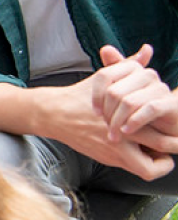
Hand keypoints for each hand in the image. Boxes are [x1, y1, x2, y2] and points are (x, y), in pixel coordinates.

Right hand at [42, 77, 174, 180]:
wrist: (54, 114)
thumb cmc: (80, 96)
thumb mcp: (105, 77)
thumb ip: (129, 65)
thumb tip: (147, 49)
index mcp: (127, 111)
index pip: (163, 122)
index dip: (176, 129)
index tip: (177, 127)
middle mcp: (124, 132)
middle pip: (163, 146)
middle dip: (174, 146)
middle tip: (176, 142)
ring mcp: (115, 149)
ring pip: (148, 168)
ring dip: (159, 163)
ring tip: (161, 154)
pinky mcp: (107, 159)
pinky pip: (133, 170)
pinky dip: (141, 165)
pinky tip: (141, 154)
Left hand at [91, 44, 177, 140]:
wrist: (167, 125)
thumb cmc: (139, 108)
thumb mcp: (121, 92)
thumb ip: (112, 72)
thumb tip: (106, 48)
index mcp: (132, 68)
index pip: (104, 75)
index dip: (96, 96)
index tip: (95, 112)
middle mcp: (146, 74)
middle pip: (114, 92)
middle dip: (107, 113)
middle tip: (106, 127)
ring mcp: (160, 88)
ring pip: (128, 102)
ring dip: (118, 121)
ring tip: (114, 134)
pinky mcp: (171, 103)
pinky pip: (149, 109)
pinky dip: (134, 122)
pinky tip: (127, 131)